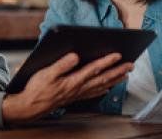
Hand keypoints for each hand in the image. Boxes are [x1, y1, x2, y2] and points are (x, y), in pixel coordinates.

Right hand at [2, 52, 132, 123]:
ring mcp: (78, 93)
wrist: (31, 106)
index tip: (118, 55)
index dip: (106, 62)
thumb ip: (61, 64)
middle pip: (102, 78)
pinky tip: (108, 88)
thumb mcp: (46, 73)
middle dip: (117, 71)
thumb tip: (75, 56)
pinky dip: (103, 89)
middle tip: (130, 65)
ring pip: (101, 86)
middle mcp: (78, 88)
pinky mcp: (75, 96)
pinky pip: (94, 93)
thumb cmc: (37, 88)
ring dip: (114, 79)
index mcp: (72, 80)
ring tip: (126, 74)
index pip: (93, 69)